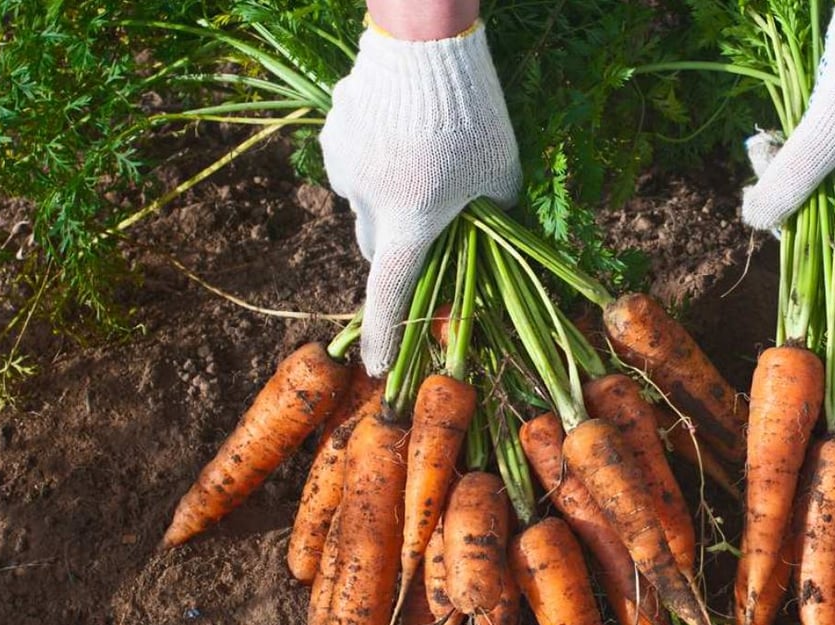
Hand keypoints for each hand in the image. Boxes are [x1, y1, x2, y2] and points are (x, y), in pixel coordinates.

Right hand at [320, 22, 520, 375]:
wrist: (426, 47)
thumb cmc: (475, 116)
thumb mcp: (501, 175)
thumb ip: (493, 214)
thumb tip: (487, 231)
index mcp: (409, 224)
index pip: (390, 295)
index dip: (383, 336)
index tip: (374, 369)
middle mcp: (367, 204)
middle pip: (379, 247)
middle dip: (402, 246)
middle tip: (433, 224)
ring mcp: (344, 167)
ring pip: (365, 202)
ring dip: (390, 198)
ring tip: (424, 158)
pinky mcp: (333, 134)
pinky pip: (354, 162)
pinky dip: (375, 161)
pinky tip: (402, 131)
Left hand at [741, 0, 834, 257]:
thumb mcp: (823, 132)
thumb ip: (791, 180)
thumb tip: (755, 221)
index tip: (814, 263)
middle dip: (803, 206)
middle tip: (764, 195)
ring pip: (833, 170)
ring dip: (794, 170)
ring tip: (763, 153)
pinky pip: (829, 140)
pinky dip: (801, 142)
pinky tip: (774, 133)